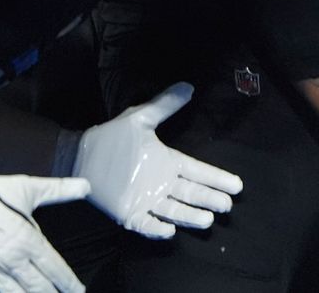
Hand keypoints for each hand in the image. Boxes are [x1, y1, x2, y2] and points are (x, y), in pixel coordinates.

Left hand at [74, 82, 242, 238]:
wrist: (81, 156)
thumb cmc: (112, 137)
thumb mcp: (140, 118)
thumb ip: (164, 105)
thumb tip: (188, 86)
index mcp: (168, 162)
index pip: (198, 172)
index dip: (217, 178)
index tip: (237, 185)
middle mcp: (162, 183)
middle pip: (192, 194)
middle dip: (210, 199)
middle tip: (227, 205)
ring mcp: (147, 200)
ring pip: (174, 211)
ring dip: (190, 216)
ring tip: (207, 220)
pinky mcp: (129, 213)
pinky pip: (146, 224)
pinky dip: (157, 229)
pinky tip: (170, 231)